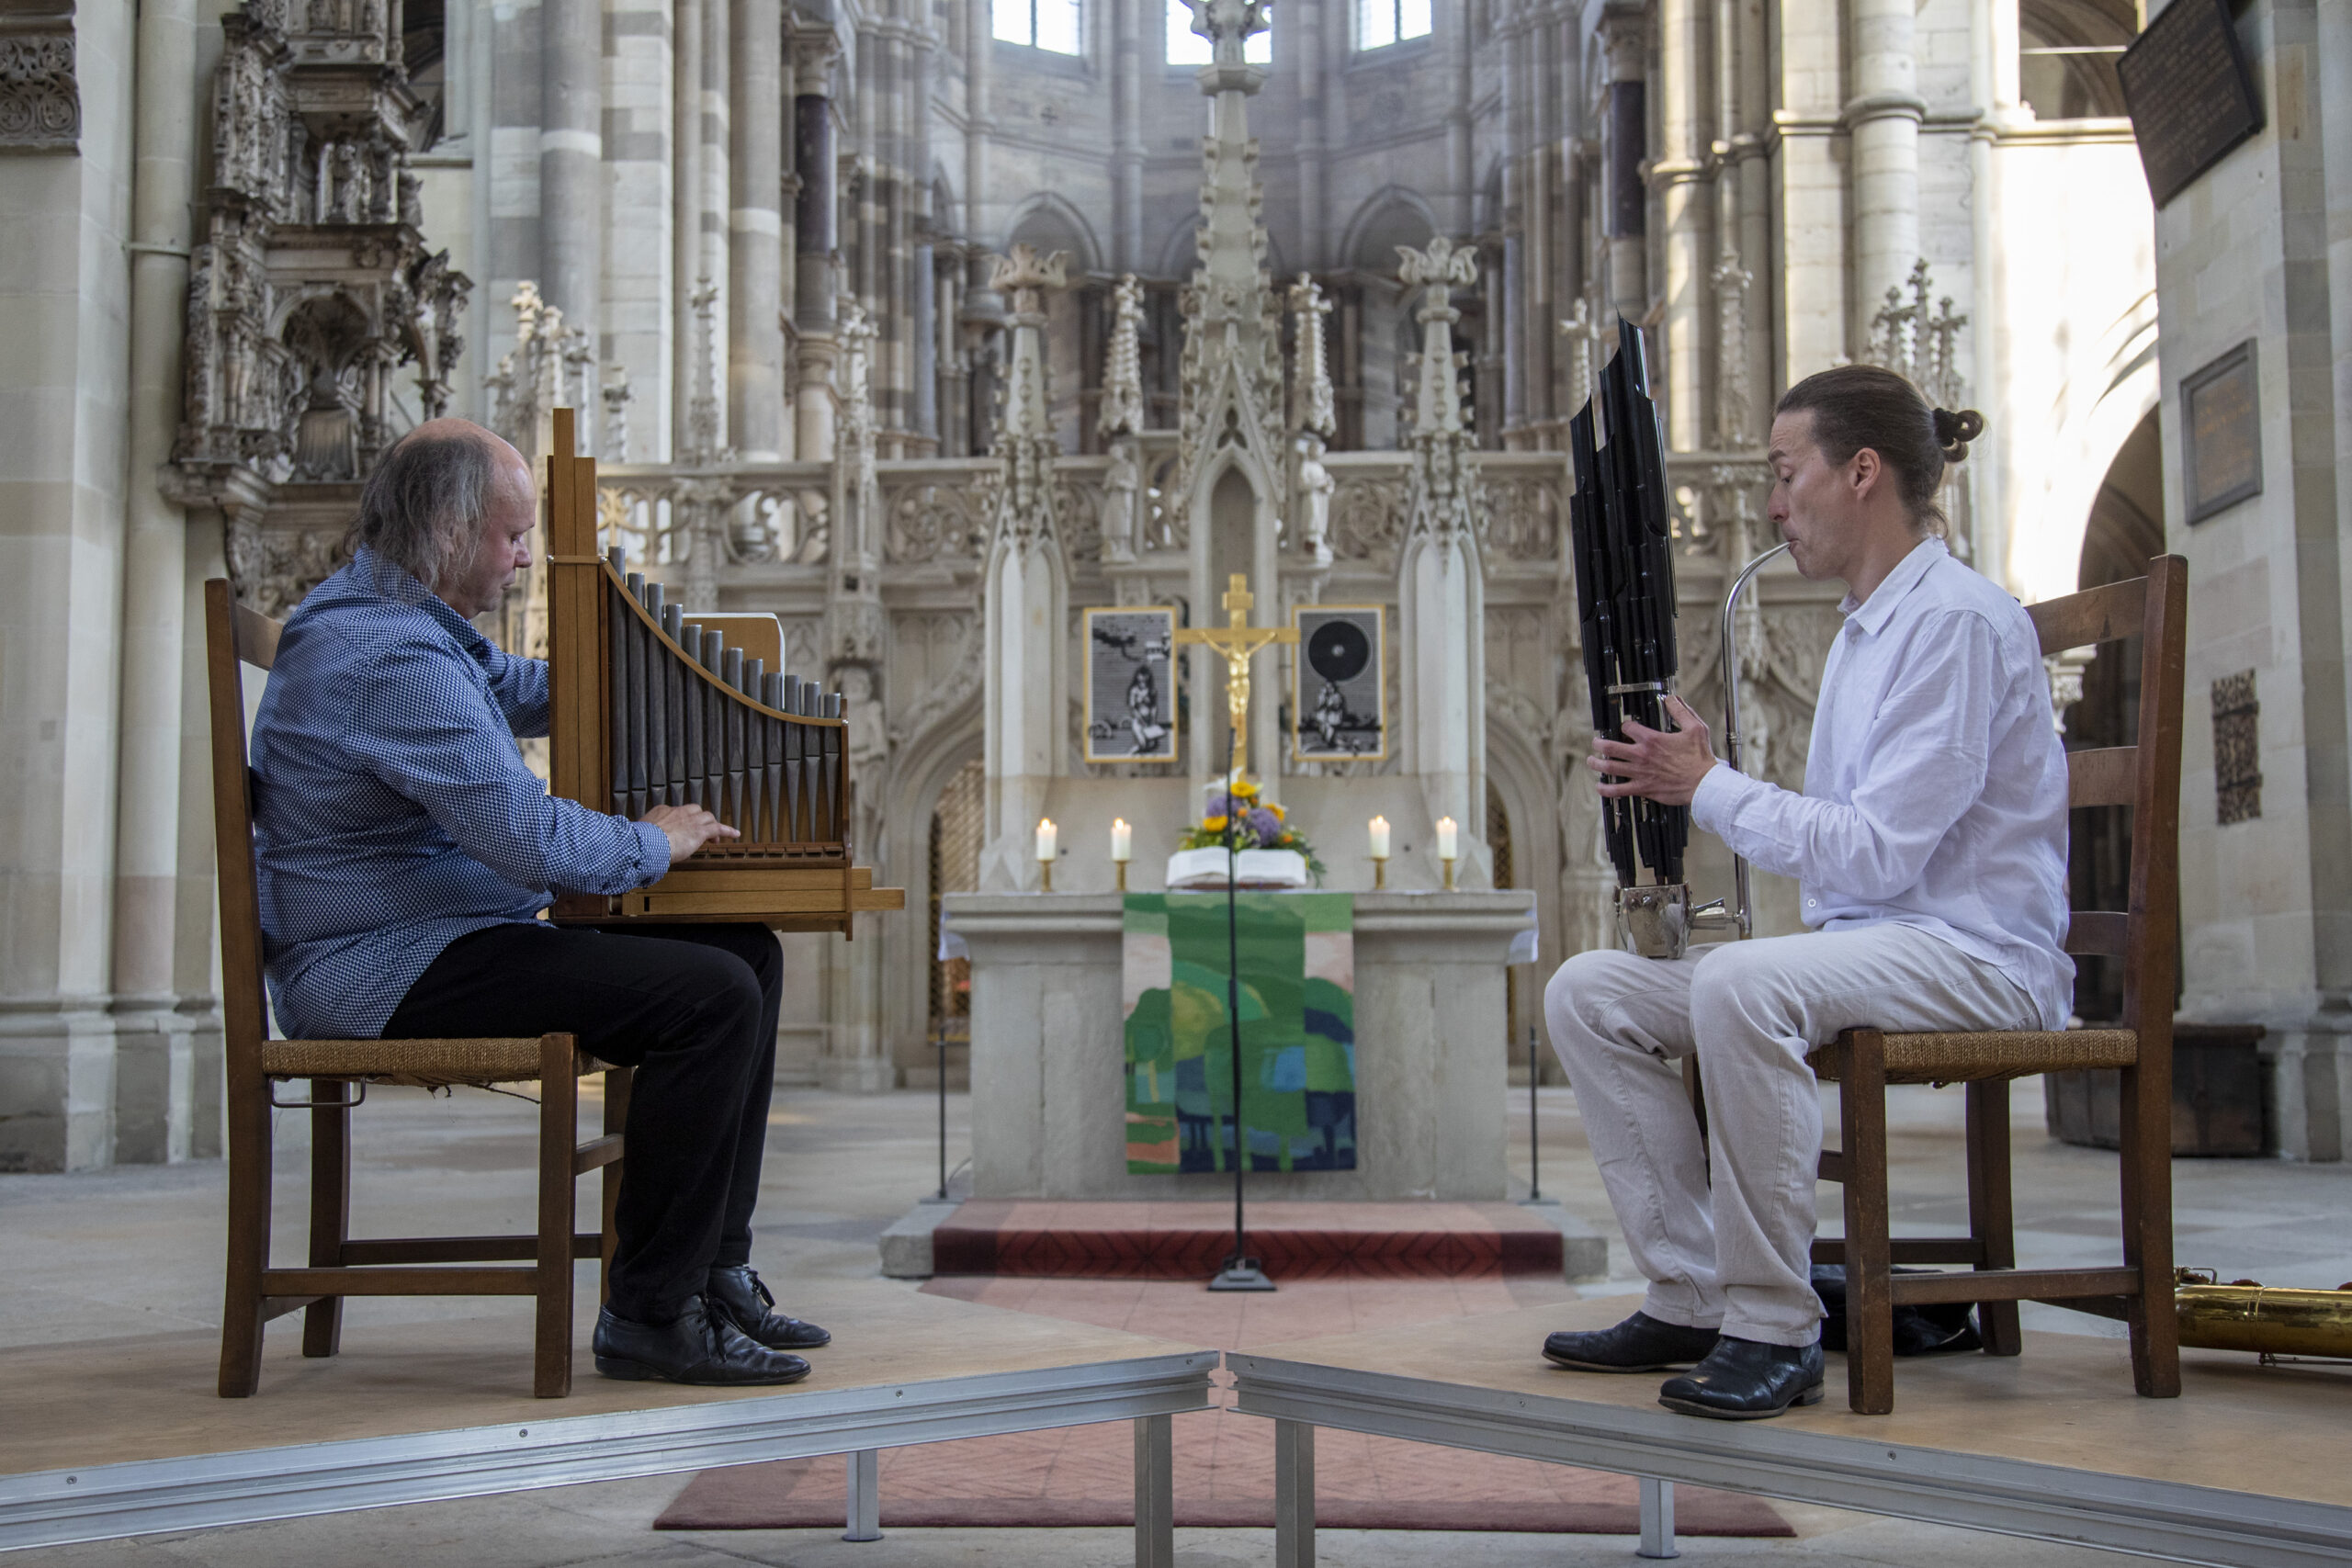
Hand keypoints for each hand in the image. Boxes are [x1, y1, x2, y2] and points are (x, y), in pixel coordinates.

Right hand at [641, 803, 738, 861]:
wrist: (646, 844)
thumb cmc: (641, 843)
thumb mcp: (641, 835)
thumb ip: (647, 836)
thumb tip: (646, 845)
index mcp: (662, 811)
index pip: (676, 811)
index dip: (681, 821)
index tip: (681, 829)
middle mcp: (678, 812)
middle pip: (695, 810)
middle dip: (699, 819)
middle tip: (699, 830)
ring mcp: (690, 820)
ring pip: (707, 817)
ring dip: (712, 826)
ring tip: (715, 837)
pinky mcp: (700, 830)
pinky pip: (718, 828)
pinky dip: (728, 831)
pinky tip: (735, 834)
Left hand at [1586, 695, 1719, 806]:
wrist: (1704, 784)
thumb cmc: (1700, 758)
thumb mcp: (1695, 728)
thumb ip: (1681, 711)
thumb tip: (1672, 699)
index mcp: (1652, 740)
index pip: (1627, 728)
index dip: (1624, 726)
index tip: (1625, 728)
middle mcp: (1642, 756)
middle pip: (1610, 747)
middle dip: (1598, 743)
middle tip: (1595, 743)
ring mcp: (1640, 773)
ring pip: (1609, 767)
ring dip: (1596, 763)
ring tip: (1591, 761)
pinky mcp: (1643, 788)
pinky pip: (1618, 790)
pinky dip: (1606, 789)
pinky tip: (1600, 786)